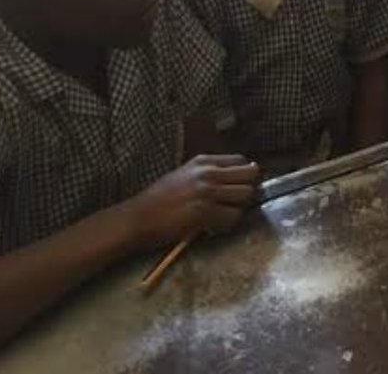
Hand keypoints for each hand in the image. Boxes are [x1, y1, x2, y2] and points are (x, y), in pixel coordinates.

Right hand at [123, 155, 260, 250]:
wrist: (137, 218)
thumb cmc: (158, 200)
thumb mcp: (184, 175)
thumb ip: (207, 174)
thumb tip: (232, 180)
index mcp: (203, 161)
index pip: (241, 160)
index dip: (244, 176)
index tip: (238, 188)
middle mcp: (208, 172)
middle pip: (250, 175)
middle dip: (247, 190)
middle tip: (234, 204)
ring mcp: (207, 191)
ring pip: (246, 195)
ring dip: (239, 208)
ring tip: (223, 216)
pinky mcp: (205, 212)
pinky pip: (233, 217)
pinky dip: (227, 225)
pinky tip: (213, 227)